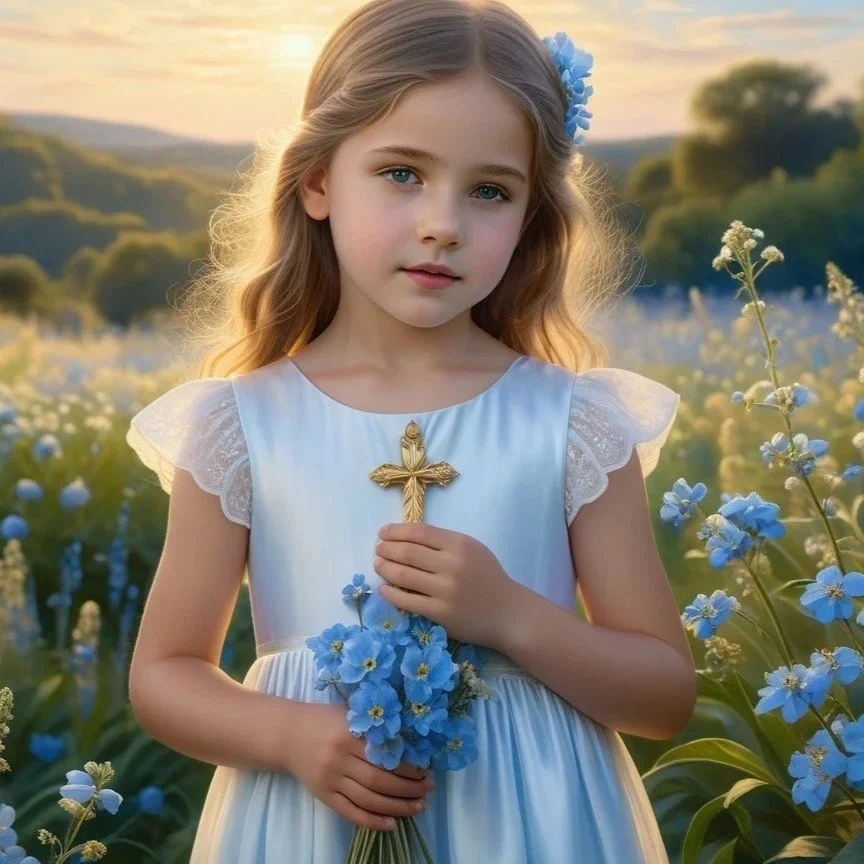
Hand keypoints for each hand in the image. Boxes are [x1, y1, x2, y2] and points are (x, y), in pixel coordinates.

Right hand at [284, 702, 435, 831]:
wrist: (287, 735)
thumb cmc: (324, 719)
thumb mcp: (349, 714)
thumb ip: (373, 726)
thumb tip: (410, 739)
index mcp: (349, 735)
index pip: (385, 755)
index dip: (408, 766)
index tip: (426, 769)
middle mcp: (340, 759)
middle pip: (380, 780)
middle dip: (409, 788)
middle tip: (429, 788)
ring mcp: (331, 780)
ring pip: (369, 800)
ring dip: (398, 806)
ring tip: (418, 806)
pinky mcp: (324, 796)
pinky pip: (351, 813)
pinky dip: (373, 822)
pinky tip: (392, 823)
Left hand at [373, 521, 519, 649]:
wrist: (508, 612)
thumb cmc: (488, 577)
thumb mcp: (472, 549)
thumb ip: (444, 543)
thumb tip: (406, 538)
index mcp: (459, 544)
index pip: (419, 532)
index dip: (396, 531)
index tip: (383, 533)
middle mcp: (451, 565)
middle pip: (407, 552)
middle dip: (386, 549)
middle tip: (378, 549)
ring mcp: (445, 590)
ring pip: (403, 575)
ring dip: (384, 568)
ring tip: (378, 565)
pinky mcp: (440, 613)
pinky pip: (406, 601)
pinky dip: (390, 593)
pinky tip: (384, 588)